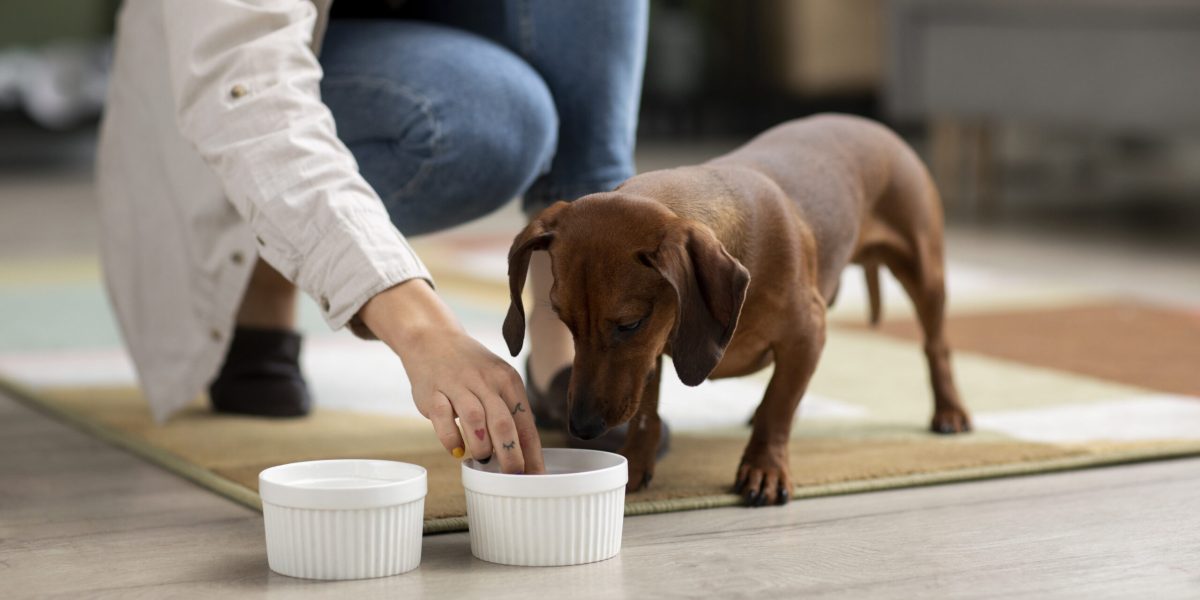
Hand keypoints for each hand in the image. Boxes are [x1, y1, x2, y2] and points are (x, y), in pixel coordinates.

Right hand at [358, 279, 544, 473]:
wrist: (432, 338)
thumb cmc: (471, 369)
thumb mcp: (497, 382)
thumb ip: (509, 413)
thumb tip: (524, 456)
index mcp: (508, 381)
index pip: (525, 422)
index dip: (532, 453)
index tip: (536, 476)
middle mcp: (485, 381)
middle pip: (504, 424)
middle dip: (511, 455)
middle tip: (512, 476)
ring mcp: (458, 385)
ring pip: (475, 420)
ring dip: (482, 446)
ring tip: (483, 459)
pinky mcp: (433, 392)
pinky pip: (443, 419)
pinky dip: (451, 439)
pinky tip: (457, 451)